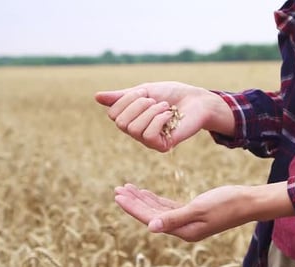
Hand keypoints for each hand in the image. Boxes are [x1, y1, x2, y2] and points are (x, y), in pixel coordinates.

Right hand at [95, 81, 233, 151]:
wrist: (197, 100)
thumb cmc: (172, 94)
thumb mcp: (144, 91)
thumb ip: (122, 96)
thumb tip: (96, 97)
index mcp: (131, 118)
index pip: (113, 114)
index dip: (127, 100)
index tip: (144, 93)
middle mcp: (136, 132)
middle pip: (121, 123)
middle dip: (138, 105)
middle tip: (155, 101)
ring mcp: (149, 141)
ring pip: (134, 129)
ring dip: (151, 111)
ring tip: (166, 107)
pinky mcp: (162, 146)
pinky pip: (148, 135)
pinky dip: (159, 119)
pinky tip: (170, 115)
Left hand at [114, 182, 293, 241]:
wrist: (248, 202)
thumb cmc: (227, 204)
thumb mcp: (200, 209)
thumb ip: (174, 217)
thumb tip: (150, 227)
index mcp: (183, 230)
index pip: (151, 218)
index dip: (133, 207)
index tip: (119, 195)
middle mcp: (183, 228)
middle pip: (151, 214)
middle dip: (134, 202)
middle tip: (118, 189)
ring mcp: (187, 221)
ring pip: (158, 210)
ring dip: (143, 199)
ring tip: (127, 189)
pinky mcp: (192, 212)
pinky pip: (168, 207)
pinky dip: (156, 199)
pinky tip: (146, 193)